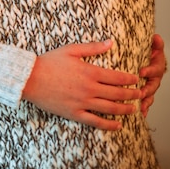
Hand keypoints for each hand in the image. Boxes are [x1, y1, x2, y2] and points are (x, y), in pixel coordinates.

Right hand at [21, 40, 139, 130]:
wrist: (29, 78)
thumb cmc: (48, 62)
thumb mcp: (70, 50)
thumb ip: (93, 47)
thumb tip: (111, 42)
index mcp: (89, 72)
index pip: (117, 77)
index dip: (130, 79)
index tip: (136, 80)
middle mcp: (89, 88)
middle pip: (117, 93)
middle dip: (132, 94)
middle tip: (140, 94)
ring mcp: (82, 102)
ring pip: (110, 108)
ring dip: (125, 109)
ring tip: (133, 109)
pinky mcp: (74, 113)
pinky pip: (95, 121)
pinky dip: (109, 125)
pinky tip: (118, 125)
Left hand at [139, 34, 165, 116]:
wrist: (142, 58)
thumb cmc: (144, 53)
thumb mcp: (150, 46)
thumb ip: (155, 43)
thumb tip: (156, 37)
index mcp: (156, 66)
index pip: (155, 69)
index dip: (149, 70)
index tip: (142, 72)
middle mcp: (154, 78)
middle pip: (153, 85)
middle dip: (147, 90)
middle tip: (140, 93)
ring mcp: (149, 86)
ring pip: (149, 95)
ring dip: (145, 102)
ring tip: (140, 107)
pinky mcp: (144, 92)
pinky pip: (145, 101)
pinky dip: (143, 108)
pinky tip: (140, 114)